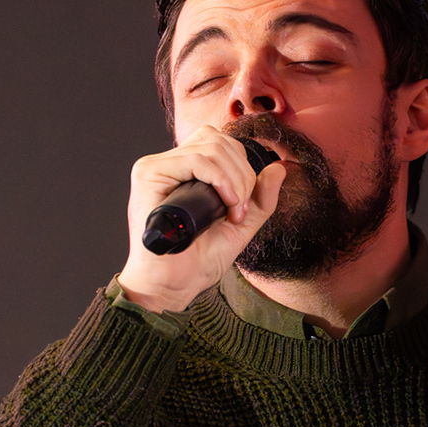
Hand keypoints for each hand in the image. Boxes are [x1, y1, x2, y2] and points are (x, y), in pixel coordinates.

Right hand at [116, 125, 286, 312]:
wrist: (173, 286)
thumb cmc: (197, 261)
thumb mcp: (240, 226)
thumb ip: (261, 199)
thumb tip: (278, 168)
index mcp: (186, 171)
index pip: (221, 144)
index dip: (243, 168)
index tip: (244, 206)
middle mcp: (169, 164)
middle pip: (219, 140)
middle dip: (243, 174)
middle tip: (240, 210)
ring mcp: (157, 167)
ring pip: (211, 147)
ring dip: (234, 180)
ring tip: (232, 211)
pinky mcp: (149, 174)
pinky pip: (196, 159)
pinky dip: (220, 179)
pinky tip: (226, 203)